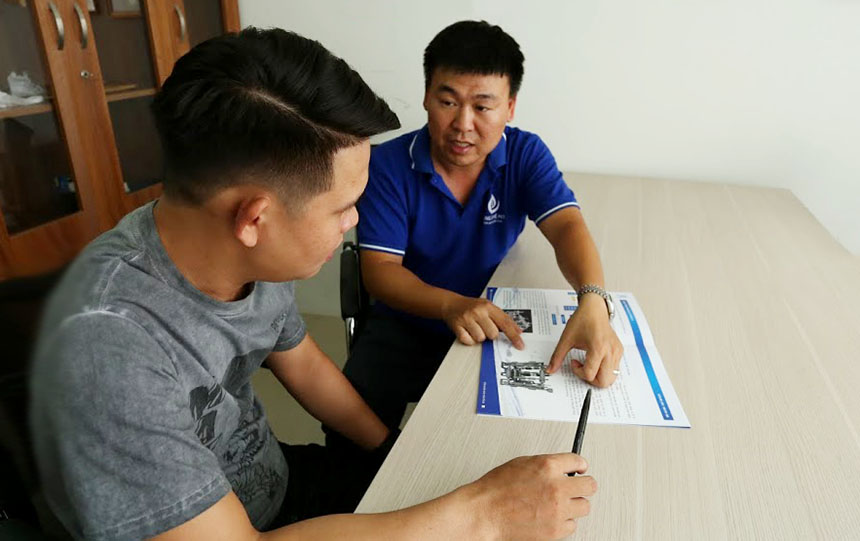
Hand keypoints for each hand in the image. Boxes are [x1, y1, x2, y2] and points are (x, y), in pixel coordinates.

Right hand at [441, 294, 524, 348]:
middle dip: (490, 333)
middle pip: (493, 334)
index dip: (513, 335)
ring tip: (474, 327)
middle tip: (484, 326)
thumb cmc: (472, 306)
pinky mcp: (457, 326)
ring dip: (479, 336)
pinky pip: (469, 341)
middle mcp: (478, 311)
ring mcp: (467, 319)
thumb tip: (518, 331)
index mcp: (488, 306)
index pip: (505, 323)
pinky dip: (469, 339)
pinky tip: (467, 330)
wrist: (451, 304)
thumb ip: (502, 318)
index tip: (520, 345)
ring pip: (481, 339)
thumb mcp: (488, 307)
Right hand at [469, 453, 595, 539]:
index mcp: (547, 466)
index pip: (578, 461)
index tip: (580, 469)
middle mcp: (556, 487)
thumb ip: (544, 465)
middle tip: (576, 487)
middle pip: (590, 485)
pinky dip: (563, 522)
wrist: (484, 513)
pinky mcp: (555, 530)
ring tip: (560, 504)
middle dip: (583, 486)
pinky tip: (552, 517)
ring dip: (574, 505)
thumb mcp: (520, 464)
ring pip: (584, 507)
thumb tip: (559, 467)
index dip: (580, 465)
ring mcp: (558, 510)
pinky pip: (572, 526)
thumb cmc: (495, 489)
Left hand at [548, 294, 623, 386]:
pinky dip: (604, 370)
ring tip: (588, 364)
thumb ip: (557, 356)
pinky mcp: (619, 351)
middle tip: (582, 370)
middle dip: (591, 380)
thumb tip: (550, 369)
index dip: (578, 372)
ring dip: (598, 376)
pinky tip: (595, 360)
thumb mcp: (566, 339)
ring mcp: (616, 352)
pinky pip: (614, 369)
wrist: (594, 308)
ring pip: (611, 377)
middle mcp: (610, 352)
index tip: (573, 362)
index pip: (590, 374)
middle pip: (604, 381)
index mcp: (598, 348)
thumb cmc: (583, 320)